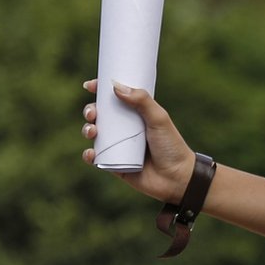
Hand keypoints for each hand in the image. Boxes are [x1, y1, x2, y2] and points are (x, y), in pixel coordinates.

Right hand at [81, 79, 194, 204]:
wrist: (177, 178)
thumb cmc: (171, 145)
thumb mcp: (159, 118)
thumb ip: (142, 100)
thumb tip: (116, 86)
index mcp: (134, 113)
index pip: (114, 98)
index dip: (100, 90)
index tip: (90, 86)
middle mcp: (123, 128)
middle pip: (100, 114)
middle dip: (90, 110)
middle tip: (92, 113)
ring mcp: (118, 146)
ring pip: (94, 134)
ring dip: (87, 130)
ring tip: (92, 132)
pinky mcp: (114, 164)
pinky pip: (96, 158)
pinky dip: (88, 155)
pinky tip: (91, 153)